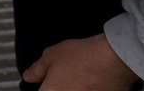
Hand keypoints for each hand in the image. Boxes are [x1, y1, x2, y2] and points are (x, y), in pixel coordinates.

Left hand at [21, 35, 136, 90]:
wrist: (114, 60)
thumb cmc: (84, 56)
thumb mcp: (51, 55)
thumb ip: (37, 69)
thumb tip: (29, 76)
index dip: (43, 85)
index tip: (46, 81)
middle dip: (56, 87)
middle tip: (62, 78)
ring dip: (72, 88)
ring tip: (78, 78)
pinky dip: (86, 89)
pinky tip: (89, 82)